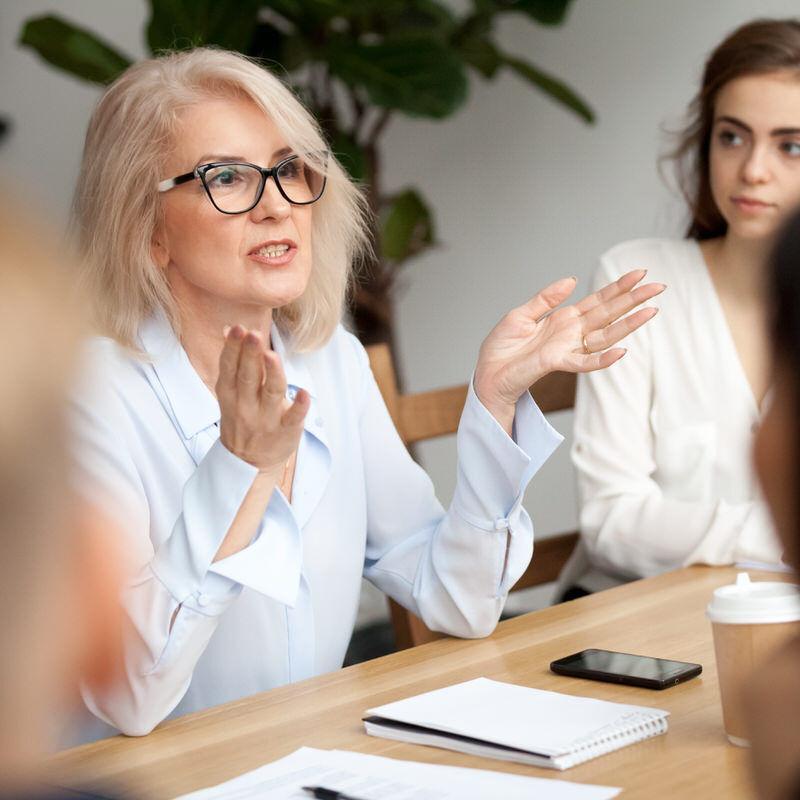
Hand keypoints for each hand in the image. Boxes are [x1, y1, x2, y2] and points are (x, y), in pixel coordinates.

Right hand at [215, 325, 308, 472]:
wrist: (248, 462)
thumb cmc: (242, 417)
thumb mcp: (230, 393)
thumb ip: (233, 362)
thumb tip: (230, 328)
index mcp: (230, 393)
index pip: (230, 367)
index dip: (233, 348)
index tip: (238, 329)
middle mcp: (246, 405)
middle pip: (248, 377)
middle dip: (250, 355)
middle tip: (253, 334)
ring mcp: (266, 419)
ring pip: (270, 393)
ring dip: (272, 374)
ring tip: (271, 355)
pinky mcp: (286, 431)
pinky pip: (293, 418)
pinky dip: (299, 406)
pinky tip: (305, 394)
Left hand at [473, 269, 664, 428]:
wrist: (487, 374)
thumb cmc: (501, 349)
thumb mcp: (521, 315)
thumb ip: (545, 298)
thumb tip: (572, 279)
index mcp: (563, 319)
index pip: (597, 301)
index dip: (618, 287)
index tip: (640, 273)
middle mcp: (571, 333)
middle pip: (608, 314)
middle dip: (633, 300)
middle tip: (658, 286)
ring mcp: (567, 349)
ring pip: (605, 336)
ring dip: (628, 325)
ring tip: (652, 311)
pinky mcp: (557, 363)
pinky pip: (585, 363)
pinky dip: (603, 359)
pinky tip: (622, 351)